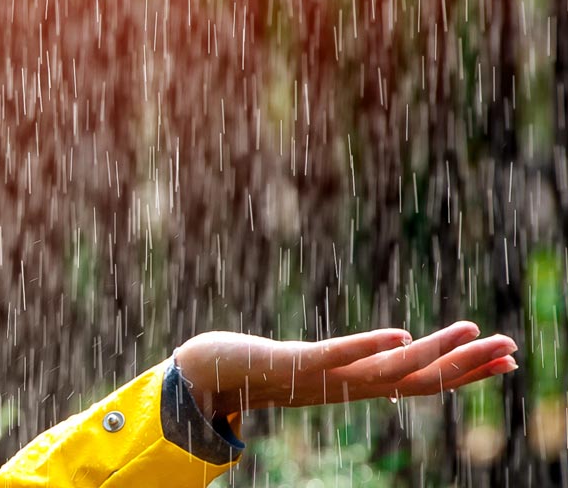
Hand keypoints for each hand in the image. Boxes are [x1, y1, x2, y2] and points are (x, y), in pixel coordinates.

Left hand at [174, 322, 518, 418]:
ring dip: (435, 353)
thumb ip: (358, 357)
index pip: (422, 382)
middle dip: (468, 365)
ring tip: (475, 332)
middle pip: (419, 379)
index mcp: (356, 385)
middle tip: (513, 349)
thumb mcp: (320, 361)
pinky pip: (337, 357)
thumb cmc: (261, 366)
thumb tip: (401, 342)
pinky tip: (400, 335)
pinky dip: (368, 346)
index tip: (506, 362)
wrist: (206, 373)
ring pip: (390, 370)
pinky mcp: (295, 364)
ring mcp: (324, 378)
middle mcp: (347, 386)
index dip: (466, 374)